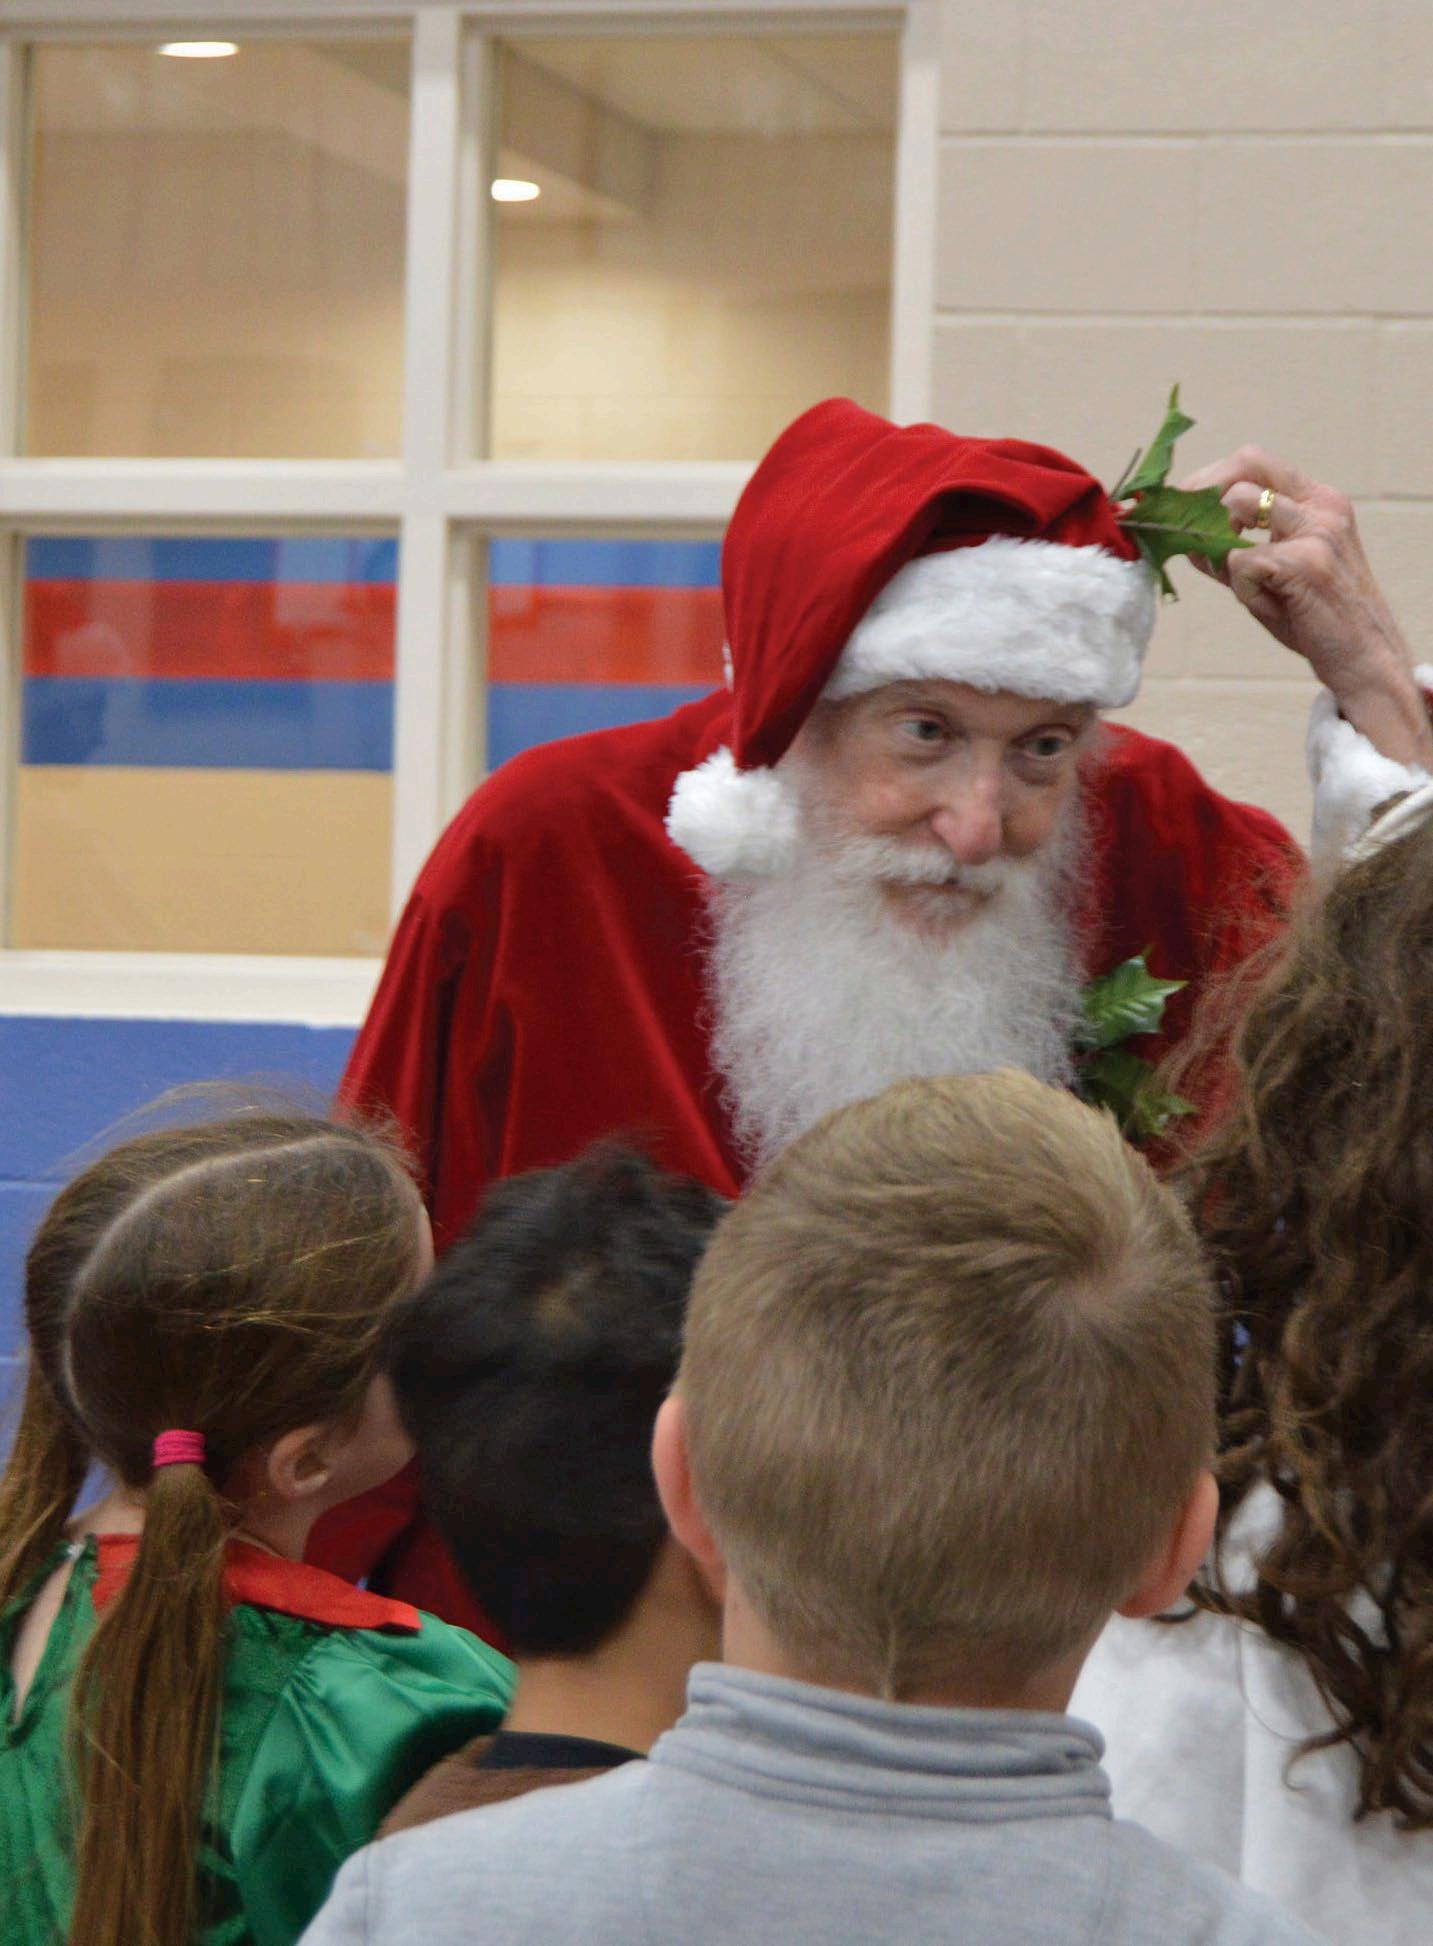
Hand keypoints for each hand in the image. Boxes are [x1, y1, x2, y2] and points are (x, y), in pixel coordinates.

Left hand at [1181, 446, 1432, 769]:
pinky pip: (1240, 561)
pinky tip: (1265, 603)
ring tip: (1232, 576)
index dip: (1207, 479)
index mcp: (1318, 500)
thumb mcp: (1275, 570)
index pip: (1253, 462)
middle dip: (1200, 492)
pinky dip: (1239, 586)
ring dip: (1216, 541)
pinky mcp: (1307, 563)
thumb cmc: (1313, 617)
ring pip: (1235, 504)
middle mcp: (1321, 505)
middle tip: (1179, 527)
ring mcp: (1317, 530)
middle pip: (1244, 465)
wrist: (1363, 658)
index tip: (1178, 508)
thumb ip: (1235, 546)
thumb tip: (1179, 532)